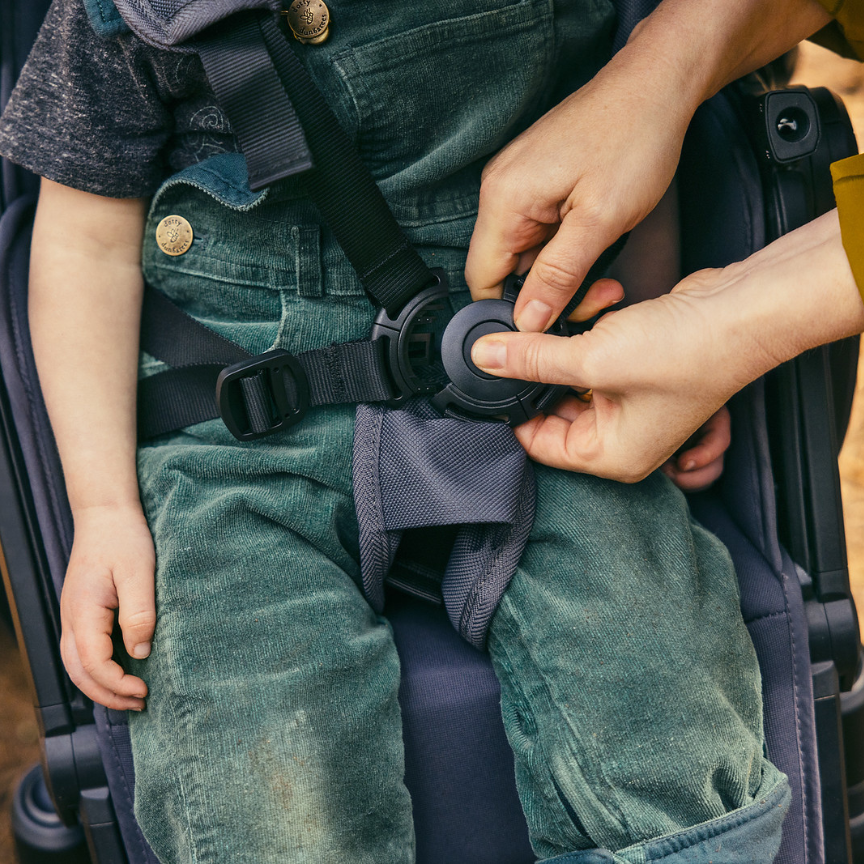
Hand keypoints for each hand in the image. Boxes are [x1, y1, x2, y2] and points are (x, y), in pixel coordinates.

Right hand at [60, 504, 154, 710]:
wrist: (106, 514)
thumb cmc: (124, 539)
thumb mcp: (140, 574)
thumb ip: (139, 615)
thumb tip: (140, 653)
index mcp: (83, 612)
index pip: (93, 664)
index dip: (117, 684)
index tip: (144, 690)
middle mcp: (71, 618)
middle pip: (78, 672)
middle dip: (107, 694)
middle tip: (140, 702)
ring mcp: (73, 616)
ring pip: (76, 664)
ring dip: (101, 685)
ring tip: (132, 695)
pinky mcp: (82, 612)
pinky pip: (82, 651)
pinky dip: (98, 669)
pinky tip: (122, 671)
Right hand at [464, 0, 831, 331]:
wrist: (656, 85)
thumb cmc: (634, 139)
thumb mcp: (600, 222)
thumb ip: (558, 276)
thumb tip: (526, 320)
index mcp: (504, 200)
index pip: (481, 281)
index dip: (510, 313)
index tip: (548, 327)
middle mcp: (500, 191)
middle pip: (504, 271)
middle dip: (547, 295)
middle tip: (595, 297)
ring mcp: (517, 184)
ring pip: (526, 256)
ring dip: (562, 274)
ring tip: (604, 272)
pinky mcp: (536, 182)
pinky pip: (539, 233)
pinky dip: (564, 250)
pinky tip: (595, 245)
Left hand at [469, 211, 863, 481]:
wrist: (741, 311)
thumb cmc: (686, 353)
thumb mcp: (590, 359)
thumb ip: (531, 361)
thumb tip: (486, 358)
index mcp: (610, 456)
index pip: (538, 444)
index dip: (512, 410)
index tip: (490, 378)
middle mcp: (621, 438)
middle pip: (552, 411)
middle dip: (537, 375)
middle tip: (519, 343)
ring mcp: (631, 406)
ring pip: (570, 381)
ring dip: (565, 349)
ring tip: (576, 326)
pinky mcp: (636, 373)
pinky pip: (594, 361)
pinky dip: (590, 337)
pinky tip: (601, 314)